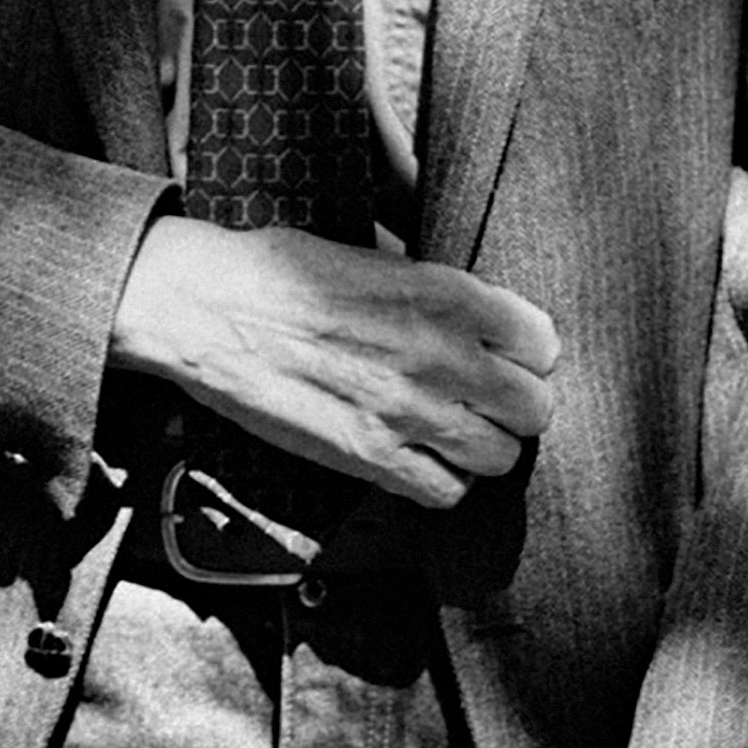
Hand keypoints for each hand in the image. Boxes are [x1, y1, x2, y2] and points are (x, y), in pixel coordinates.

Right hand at [108, 214, 556, 507]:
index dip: (525, 353)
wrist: (206, 307)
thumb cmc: (276, 270)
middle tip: (482, 401)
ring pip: (501, 457)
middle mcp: (439, 353)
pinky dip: (438, 482)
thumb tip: (470, 312)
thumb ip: (429, 287)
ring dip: (481, 448)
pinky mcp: (371, 458)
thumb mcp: (370, 254)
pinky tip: (415, 460)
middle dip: (513, 406)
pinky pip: (446, 493)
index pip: (541, 341)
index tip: (504, 357)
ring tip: (450, 435)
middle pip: (534, 407)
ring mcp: (408, 410)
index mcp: (443, 292)